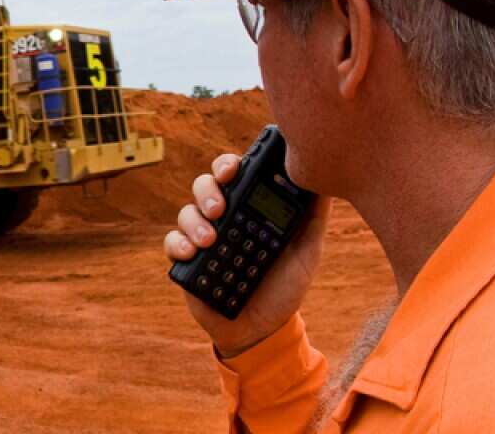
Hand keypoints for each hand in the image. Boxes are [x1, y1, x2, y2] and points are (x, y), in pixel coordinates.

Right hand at [163, 153, 331, 357]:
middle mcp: (222, 218)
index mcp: (248, 208)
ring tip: (210, 241)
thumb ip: (313, 215)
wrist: (265, 329)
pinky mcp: (187, 261)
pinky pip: (172, 242)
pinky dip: (178, 244)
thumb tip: (322, 178)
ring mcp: (202, 238)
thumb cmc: (285, 285)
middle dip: (208, 190)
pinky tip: (192, 253)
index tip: (233, 169)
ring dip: (195, 222)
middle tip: (220, 208)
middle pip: (204, 186)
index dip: (229, 165)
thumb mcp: (306, 249)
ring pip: (186, 212)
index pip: (234, 174)